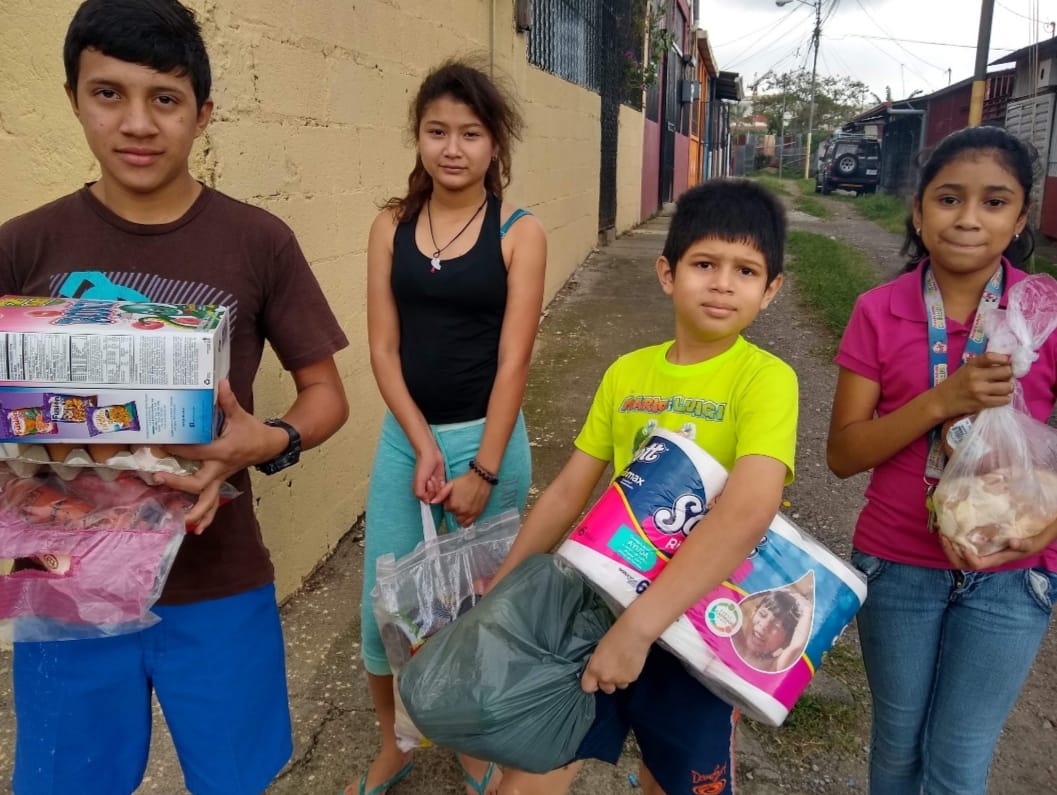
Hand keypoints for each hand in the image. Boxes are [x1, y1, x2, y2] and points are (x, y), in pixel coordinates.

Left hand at [154, 380, 277, 532]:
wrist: (270, 445)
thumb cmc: (252, 430)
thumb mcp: (240, 415)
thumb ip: (227, 401)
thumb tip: (219, 382)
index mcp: (223, 451)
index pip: (196, 451)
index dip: (177, 448)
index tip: (159, 445)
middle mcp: (221, 468)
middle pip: (199, 483)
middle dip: (179, 483)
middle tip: (160, 479)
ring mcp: (221, 478)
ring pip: (208, 500)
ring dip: (196, 512)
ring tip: (183, 523)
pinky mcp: (221, 482)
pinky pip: (213, 503)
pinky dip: (206, 516)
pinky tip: (196, 528)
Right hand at [413, 445, 447, 502]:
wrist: (430, 454)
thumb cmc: (422, 467)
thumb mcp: (418, 481)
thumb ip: (420, 494)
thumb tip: (427, 502)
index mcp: (420, 492)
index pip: (430, 501)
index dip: (432, 495)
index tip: (430, 485)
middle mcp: (428, 490)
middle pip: (436, 497)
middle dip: (435, 489)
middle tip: (431, 479)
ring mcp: (435, 486)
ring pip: (441, 493)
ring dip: (438, 485)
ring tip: (433, 476)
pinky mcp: (441, 481)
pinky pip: (445, 488)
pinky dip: (444, 484)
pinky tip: (439, 477)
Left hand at [441, 470, 491, 526]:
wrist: (481, 478)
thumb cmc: (465, 480)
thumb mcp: (450, 485)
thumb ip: (441, 495)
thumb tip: (433, 502)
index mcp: (453, 505)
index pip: (447, 508)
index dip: (450, 502)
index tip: (453, 498)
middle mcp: (461, 511)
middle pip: (454, 514)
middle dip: (455, 509)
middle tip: (460, 500)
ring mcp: (469, 514)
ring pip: (460, 520)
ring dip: (460, 515)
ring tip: (463, 506)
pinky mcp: (477, 514)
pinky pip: (468, 523)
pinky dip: (466, 520)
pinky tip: (467, 513)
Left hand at [580, 619, 651, 694]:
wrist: (633, 634)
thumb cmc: (615, 636)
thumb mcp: (598, 651)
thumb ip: (596, 665)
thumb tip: (598, 671)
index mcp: (594, 669)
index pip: (587, 687)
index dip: (592, 684)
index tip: (596, 680)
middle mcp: (606, 677)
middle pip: (606, 689)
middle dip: (608, 682)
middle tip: (612, 670)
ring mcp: (619, 680)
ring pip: (619, 686)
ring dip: (620, 679)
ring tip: (623, 665)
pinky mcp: (632, 678)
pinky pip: (629, 681)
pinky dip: (629, 674)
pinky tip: (630, 663)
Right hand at [935, 352, 1013, 417]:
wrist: (941, 401)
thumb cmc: (955, 384)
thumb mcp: (966, 369)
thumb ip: (983, 365)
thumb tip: (1007, 364)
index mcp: (971, 365)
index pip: (992, 356)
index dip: (1004, 359)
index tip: (1006, 363)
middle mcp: (976, 375)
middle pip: (1006, 371)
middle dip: (1008, 375)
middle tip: (1004, 378)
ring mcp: (979, 390)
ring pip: (1008, 387)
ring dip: (1008, 388)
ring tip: (1002, 389)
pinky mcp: (982, 402)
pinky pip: (1004, 399)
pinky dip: (1004, 399)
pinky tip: (999, 398)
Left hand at [940, 519, 1056, 569]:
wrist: (1034, 539)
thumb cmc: (1031, 543)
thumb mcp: (1031, 544)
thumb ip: (1023, 545)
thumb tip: (1011, 542)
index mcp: (994, 560)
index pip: (976, 564)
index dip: (968, 558)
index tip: (963, 546)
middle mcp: (984, 558)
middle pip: (961, 563)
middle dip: (950, 552)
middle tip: (944, 537)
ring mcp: (980, 552)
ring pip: (958, 556)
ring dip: (948, 546)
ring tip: (942, 532)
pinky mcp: (978, 545)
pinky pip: (961, 546)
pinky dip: (952, 540)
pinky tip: (949, 529)